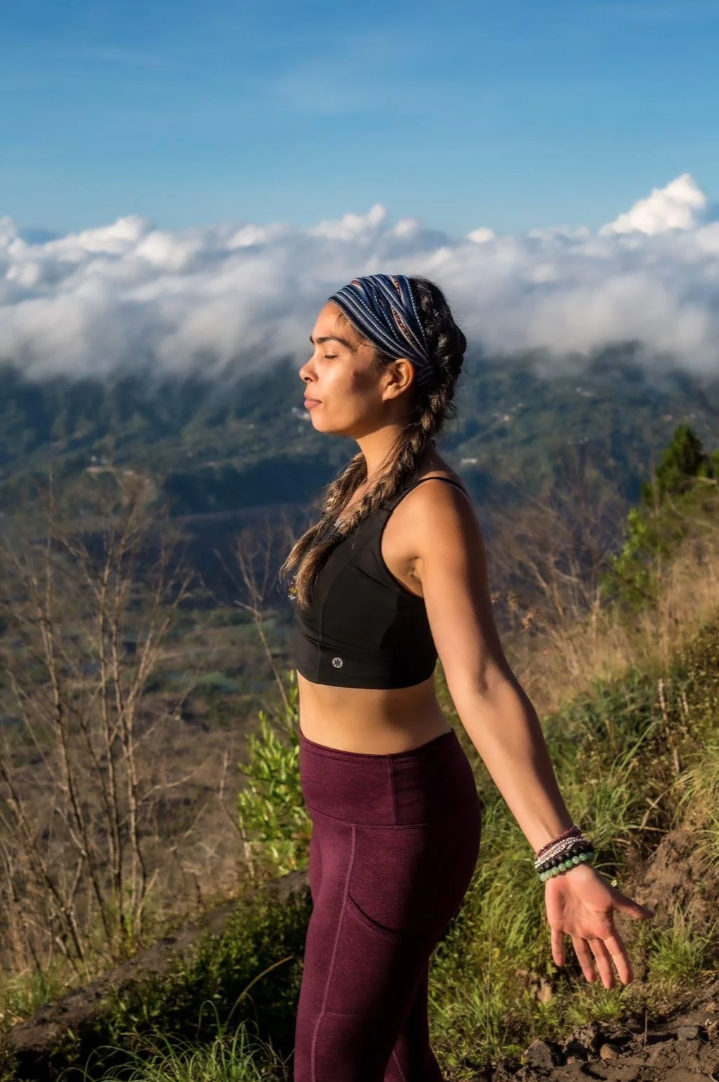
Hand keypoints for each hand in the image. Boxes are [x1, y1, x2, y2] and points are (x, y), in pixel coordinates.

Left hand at [544, 862, 654, 987]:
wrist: (567, 869)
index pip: (616, 950)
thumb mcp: (612, 897)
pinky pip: (557, 941)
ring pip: (581, 951)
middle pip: (599, 954)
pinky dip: (558, 951)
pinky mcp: (557, 922)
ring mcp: (574, 926)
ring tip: (591, 980)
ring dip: (586, 965)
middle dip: (605, 969)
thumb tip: (652, 915)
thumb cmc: (591, 882)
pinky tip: (559, 964)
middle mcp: (590, 928)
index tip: (628, 981)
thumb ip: (629, 908)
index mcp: (604, 924)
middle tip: (609, 987)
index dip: (622, 965)